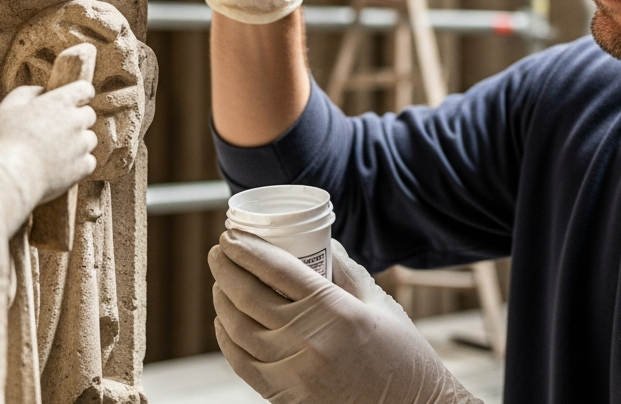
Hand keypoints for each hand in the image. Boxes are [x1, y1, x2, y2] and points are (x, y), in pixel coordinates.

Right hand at [0, 80, 97, 208]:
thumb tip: (42, 91)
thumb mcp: (9, 106)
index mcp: (60, 102)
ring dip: (77, 143)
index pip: (85, 89)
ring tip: (53, 152)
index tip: (72, 102)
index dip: (80, 95)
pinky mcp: (83, 166)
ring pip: (89, 139)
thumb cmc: (5, 139)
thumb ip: (28, 93)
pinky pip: (88, 161)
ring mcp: (82, 145)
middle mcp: (76, 121)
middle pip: (88, 115)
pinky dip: (78, 164)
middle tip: (55, 131)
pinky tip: (59, 166)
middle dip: (76, 120)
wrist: (10, 175)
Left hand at [209, 231, 481, 403]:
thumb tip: (317, 242)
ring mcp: (293, 372)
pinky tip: (225, 320)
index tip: (230, 234)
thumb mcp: (378, 302)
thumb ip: (344, 270)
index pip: (277, 271)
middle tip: (219, 251)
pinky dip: (226, 338)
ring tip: (220, 281)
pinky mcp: (284, 395)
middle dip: (226, 268)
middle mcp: (309, 341)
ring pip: (238, 329)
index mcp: (335, 312)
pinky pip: (242, 363)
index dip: (247, 249)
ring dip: (222, 300)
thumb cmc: (401, 354)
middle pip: (249, 296)